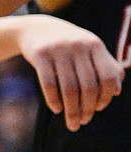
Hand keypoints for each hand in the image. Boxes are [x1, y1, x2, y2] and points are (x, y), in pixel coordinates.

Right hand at [17, 13, 123, 130]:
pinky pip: (49, 84)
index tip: (98, 108)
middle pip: (88, 87)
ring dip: (72, 112)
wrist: (34, 28)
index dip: (105, 98)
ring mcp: (58, 48)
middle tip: (83, 122)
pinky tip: (56, 109)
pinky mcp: (40, 53)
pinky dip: (54, 101)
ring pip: (69, 89)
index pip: (108, 78)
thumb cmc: (69, 45)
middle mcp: (78, 45)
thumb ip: (107, 66)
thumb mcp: (89, 48)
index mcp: (94, 44)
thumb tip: (116, 91)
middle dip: (87, 110)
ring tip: (72, 124)